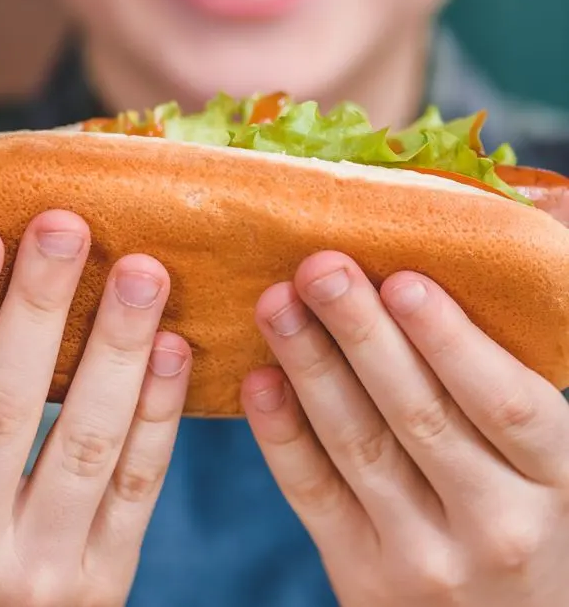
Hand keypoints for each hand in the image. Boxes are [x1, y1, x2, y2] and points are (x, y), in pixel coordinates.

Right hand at [0, 210, 190, 606]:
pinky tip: (174, 348)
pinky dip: (159, 411)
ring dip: (120, 346)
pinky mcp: (102, 582)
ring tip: (144, 272)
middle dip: (40, 306)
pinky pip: (137, 484)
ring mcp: (37, 568)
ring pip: (86, 438)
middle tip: (68, 227)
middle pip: (5, 405)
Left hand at [244, 250, 568, 605]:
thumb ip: (513, 364)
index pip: (506, 404)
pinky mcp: (364, 575)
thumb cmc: (522, 506)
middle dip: (360, 333)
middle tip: (318, 268)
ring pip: (359, 445)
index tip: (400, 279)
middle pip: (419, 414)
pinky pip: (314, 495)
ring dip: (310, 366)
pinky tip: (258, 378)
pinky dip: (282, 435)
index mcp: (557, 477)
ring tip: (275, 303)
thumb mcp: (546, 455)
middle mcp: (498, 523)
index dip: (449, 340)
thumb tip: (522, 226)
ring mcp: (425, 557)